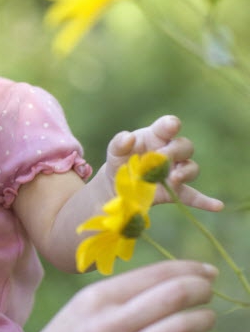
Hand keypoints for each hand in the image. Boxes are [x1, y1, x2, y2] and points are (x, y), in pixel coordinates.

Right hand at [35, 260, 216, 331]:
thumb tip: (172, 283)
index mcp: (99, 298)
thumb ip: (122, 296)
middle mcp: (113, 322)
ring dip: (203, 319)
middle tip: (208, 290)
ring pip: (181, 326)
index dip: (189, 269)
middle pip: (174, 295)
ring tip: (206, 317)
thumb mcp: (86, 309)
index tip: (207, 271)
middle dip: (201, 289)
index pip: (156, 274)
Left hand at [105, 115, 222, 211]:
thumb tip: (128, 137)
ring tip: (173, 178)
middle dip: (174, 151)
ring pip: (191, 167)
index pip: (168, 126)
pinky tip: (216, 206)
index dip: (171, 125)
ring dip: (185, 172)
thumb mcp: (115, 151)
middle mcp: (170, 152)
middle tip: (160, 158)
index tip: (171, 126)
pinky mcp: (176, 190)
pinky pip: (194, 195)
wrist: (117, 185)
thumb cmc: (120, 161)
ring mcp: (175, 171)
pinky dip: (205, 201)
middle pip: (184, 146)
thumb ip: (119, 142)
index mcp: (156, 137)